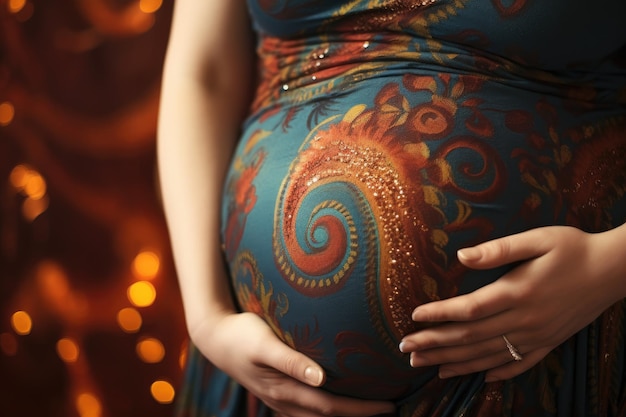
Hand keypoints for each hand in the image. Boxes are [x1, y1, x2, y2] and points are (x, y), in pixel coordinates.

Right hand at [192, 311, 395, 416]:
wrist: (214, 338)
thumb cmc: (242, 334)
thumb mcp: (265, 343)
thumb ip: (291, 361)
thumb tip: (320, 379)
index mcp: (285, 390)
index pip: (331, 407)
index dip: (361, 410)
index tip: (388, 406)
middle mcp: (284, 400)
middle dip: (360, 416)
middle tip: (391, 409)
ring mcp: (279, 399)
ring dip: (345, 416)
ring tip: (370, 408)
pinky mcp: (277, 392)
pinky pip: (308, 409)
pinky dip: (328, 410)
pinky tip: (338, 400)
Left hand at [399, 226, 625, 381]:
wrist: (614, 271)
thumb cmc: (573, 248)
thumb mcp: (537, 239)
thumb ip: (498, 249)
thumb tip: (461, 256)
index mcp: (518, 292)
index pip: (469, 309)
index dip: (439, 315)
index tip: (414, 318)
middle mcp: (525, 320)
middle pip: (471, 338)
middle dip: (435, 344)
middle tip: (406, 350)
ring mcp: (537, 336)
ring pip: (488, 355)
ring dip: (454, 362)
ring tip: (427, 366)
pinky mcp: (549, 343)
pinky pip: (519, 365)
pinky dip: (496, 372)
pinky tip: (479, 377)